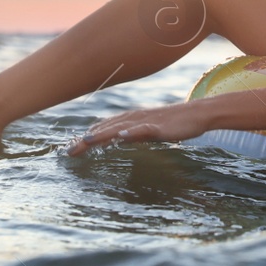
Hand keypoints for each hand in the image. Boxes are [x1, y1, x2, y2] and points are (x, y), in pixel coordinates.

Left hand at [65, 100, 210, 155]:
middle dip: (87, 140)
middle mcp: (133, 119)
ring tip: (86, 141)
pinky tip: (120, 137)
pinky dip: (130, 133)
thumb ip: (131, 132)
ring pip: (120, 128)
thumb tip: (115, 138)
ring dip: (102, 135)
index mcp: (130, 120)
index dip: (86, 138)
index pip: (103, 128)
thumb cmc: (173, 123)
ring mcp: (146, 122)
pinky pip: (143, 130)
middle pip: (106, 129)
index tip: (70, 149)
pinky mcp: (159, 127)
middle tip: (68, 152)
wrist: (197, 114)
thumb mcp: (148, 129)